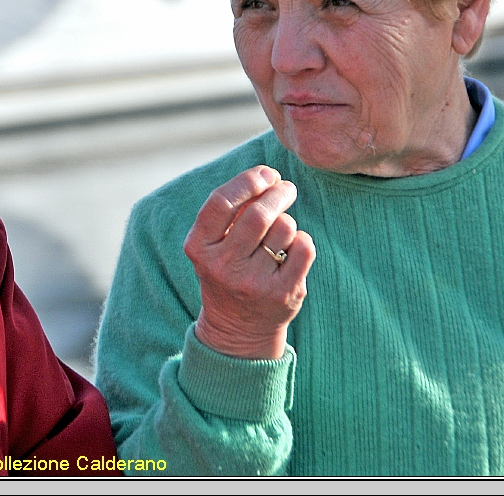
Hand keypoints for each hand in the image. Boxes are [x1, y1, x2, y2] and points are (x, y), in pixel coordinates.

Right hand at [184, 166, 315, 359]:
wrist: (238, 329)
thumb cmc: (228, 271)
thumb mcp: (214, 244)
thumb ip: (231, 212)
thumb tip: (267, 177)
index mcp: (199, 248)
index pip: (221, 202)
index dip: (247, 181)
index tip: (265, 174)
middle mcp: (223, 267)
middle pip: (259, 214)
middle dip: (278, 193)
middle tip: (287, 188)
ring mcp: (254, 283)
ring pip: (285, 227)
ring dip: (287, 220)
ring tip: (281, 231)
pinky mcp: (283, 294)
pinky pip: (304, 247)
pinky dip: (302, 240)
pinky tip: (292, 248)